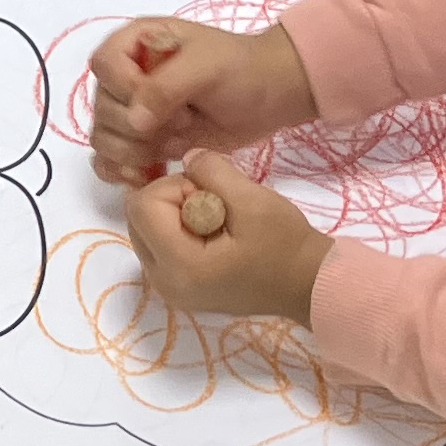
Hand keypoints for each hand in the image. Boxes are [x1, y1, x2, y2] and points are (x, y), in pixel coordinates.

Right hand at [86, 16, 318, 187]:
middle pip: (101, 108)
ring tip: (176, 145)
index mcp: (135, 43)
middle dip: (140, 126)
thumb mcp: (207, 67)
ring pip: (103, 139)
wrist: (270, 96)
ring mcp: (131, 111)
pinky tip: (150, 175)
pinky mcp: (142, 142)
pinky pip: (110, 161)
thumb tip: (135, 120)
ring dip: (135, 151)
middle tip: (185, 122)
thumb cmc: (241, 70)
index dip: (126, 88)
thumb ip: (165, 87)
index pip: (104, 65)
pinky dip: (124, 171)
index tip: (168, 103)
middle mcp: (125, 75)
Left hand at [117, 151, 331, 327]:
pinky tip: (211, 233)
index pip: (143, 206)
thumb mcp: (252, 200)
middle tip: (213, 203)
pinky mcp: (177, 288)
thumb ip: (212, 172)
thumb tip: (186, 156)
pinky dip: (177, 230)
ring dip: (173, 214)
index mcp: (180, 266)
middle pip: (136, 219)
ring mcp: (168, 289)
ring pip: (145, 231)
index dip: (174, 186)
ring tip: (214, 219)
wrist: (308, 284)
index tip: (211, 193)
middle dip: (170, 199)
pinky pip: (158, 246)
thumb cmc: (285, 245)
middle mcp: (164, 283)